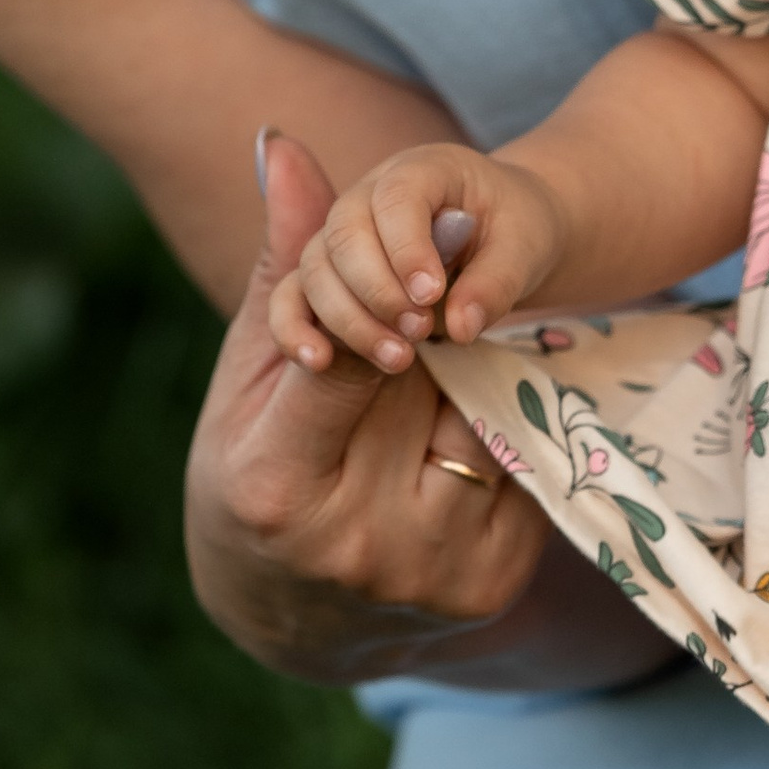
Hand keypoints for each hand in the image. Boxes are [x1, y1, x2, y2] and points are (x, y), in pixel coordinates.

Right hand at [190, 131, 552, 654]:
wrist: (293, 625)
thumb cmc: (251, 478)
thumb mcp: (246, 382)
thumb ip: (285, 268)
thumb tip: (284, 143)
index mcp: (278, 489)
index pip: (346, 360)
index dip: (383, 304)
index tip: (406, 283)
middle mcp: (362, 543)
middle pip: (435, 386)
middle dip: (437, 340)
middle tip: (434, 317)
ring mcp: (435, 573)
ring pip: (488, 421)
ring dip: (473, 388)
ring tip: (442, 386)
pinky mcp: (492, 586)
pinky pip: (521, 470)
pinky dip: (496, 440)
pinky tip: (461, 441)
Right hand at [270, 138, 568, 372]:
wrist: (504, 236)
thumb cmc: (517, 230)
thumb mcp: (526, 247)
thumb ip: (497, 283)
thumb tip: (461, 328)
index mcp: (423, 169)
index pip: (398, 198)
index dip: (407, 248)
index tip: (431, 296)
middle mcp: (369, 193)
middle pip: (344, 232)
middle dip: (377, 290)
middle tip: (421, 332)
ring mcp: (341, 233)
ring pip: (315, 268)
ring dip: (350, 318)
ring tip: (400, 358)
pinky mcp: (327, 274)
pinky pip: (291, 297)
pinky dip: (295, 328)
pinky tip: (318, 361)